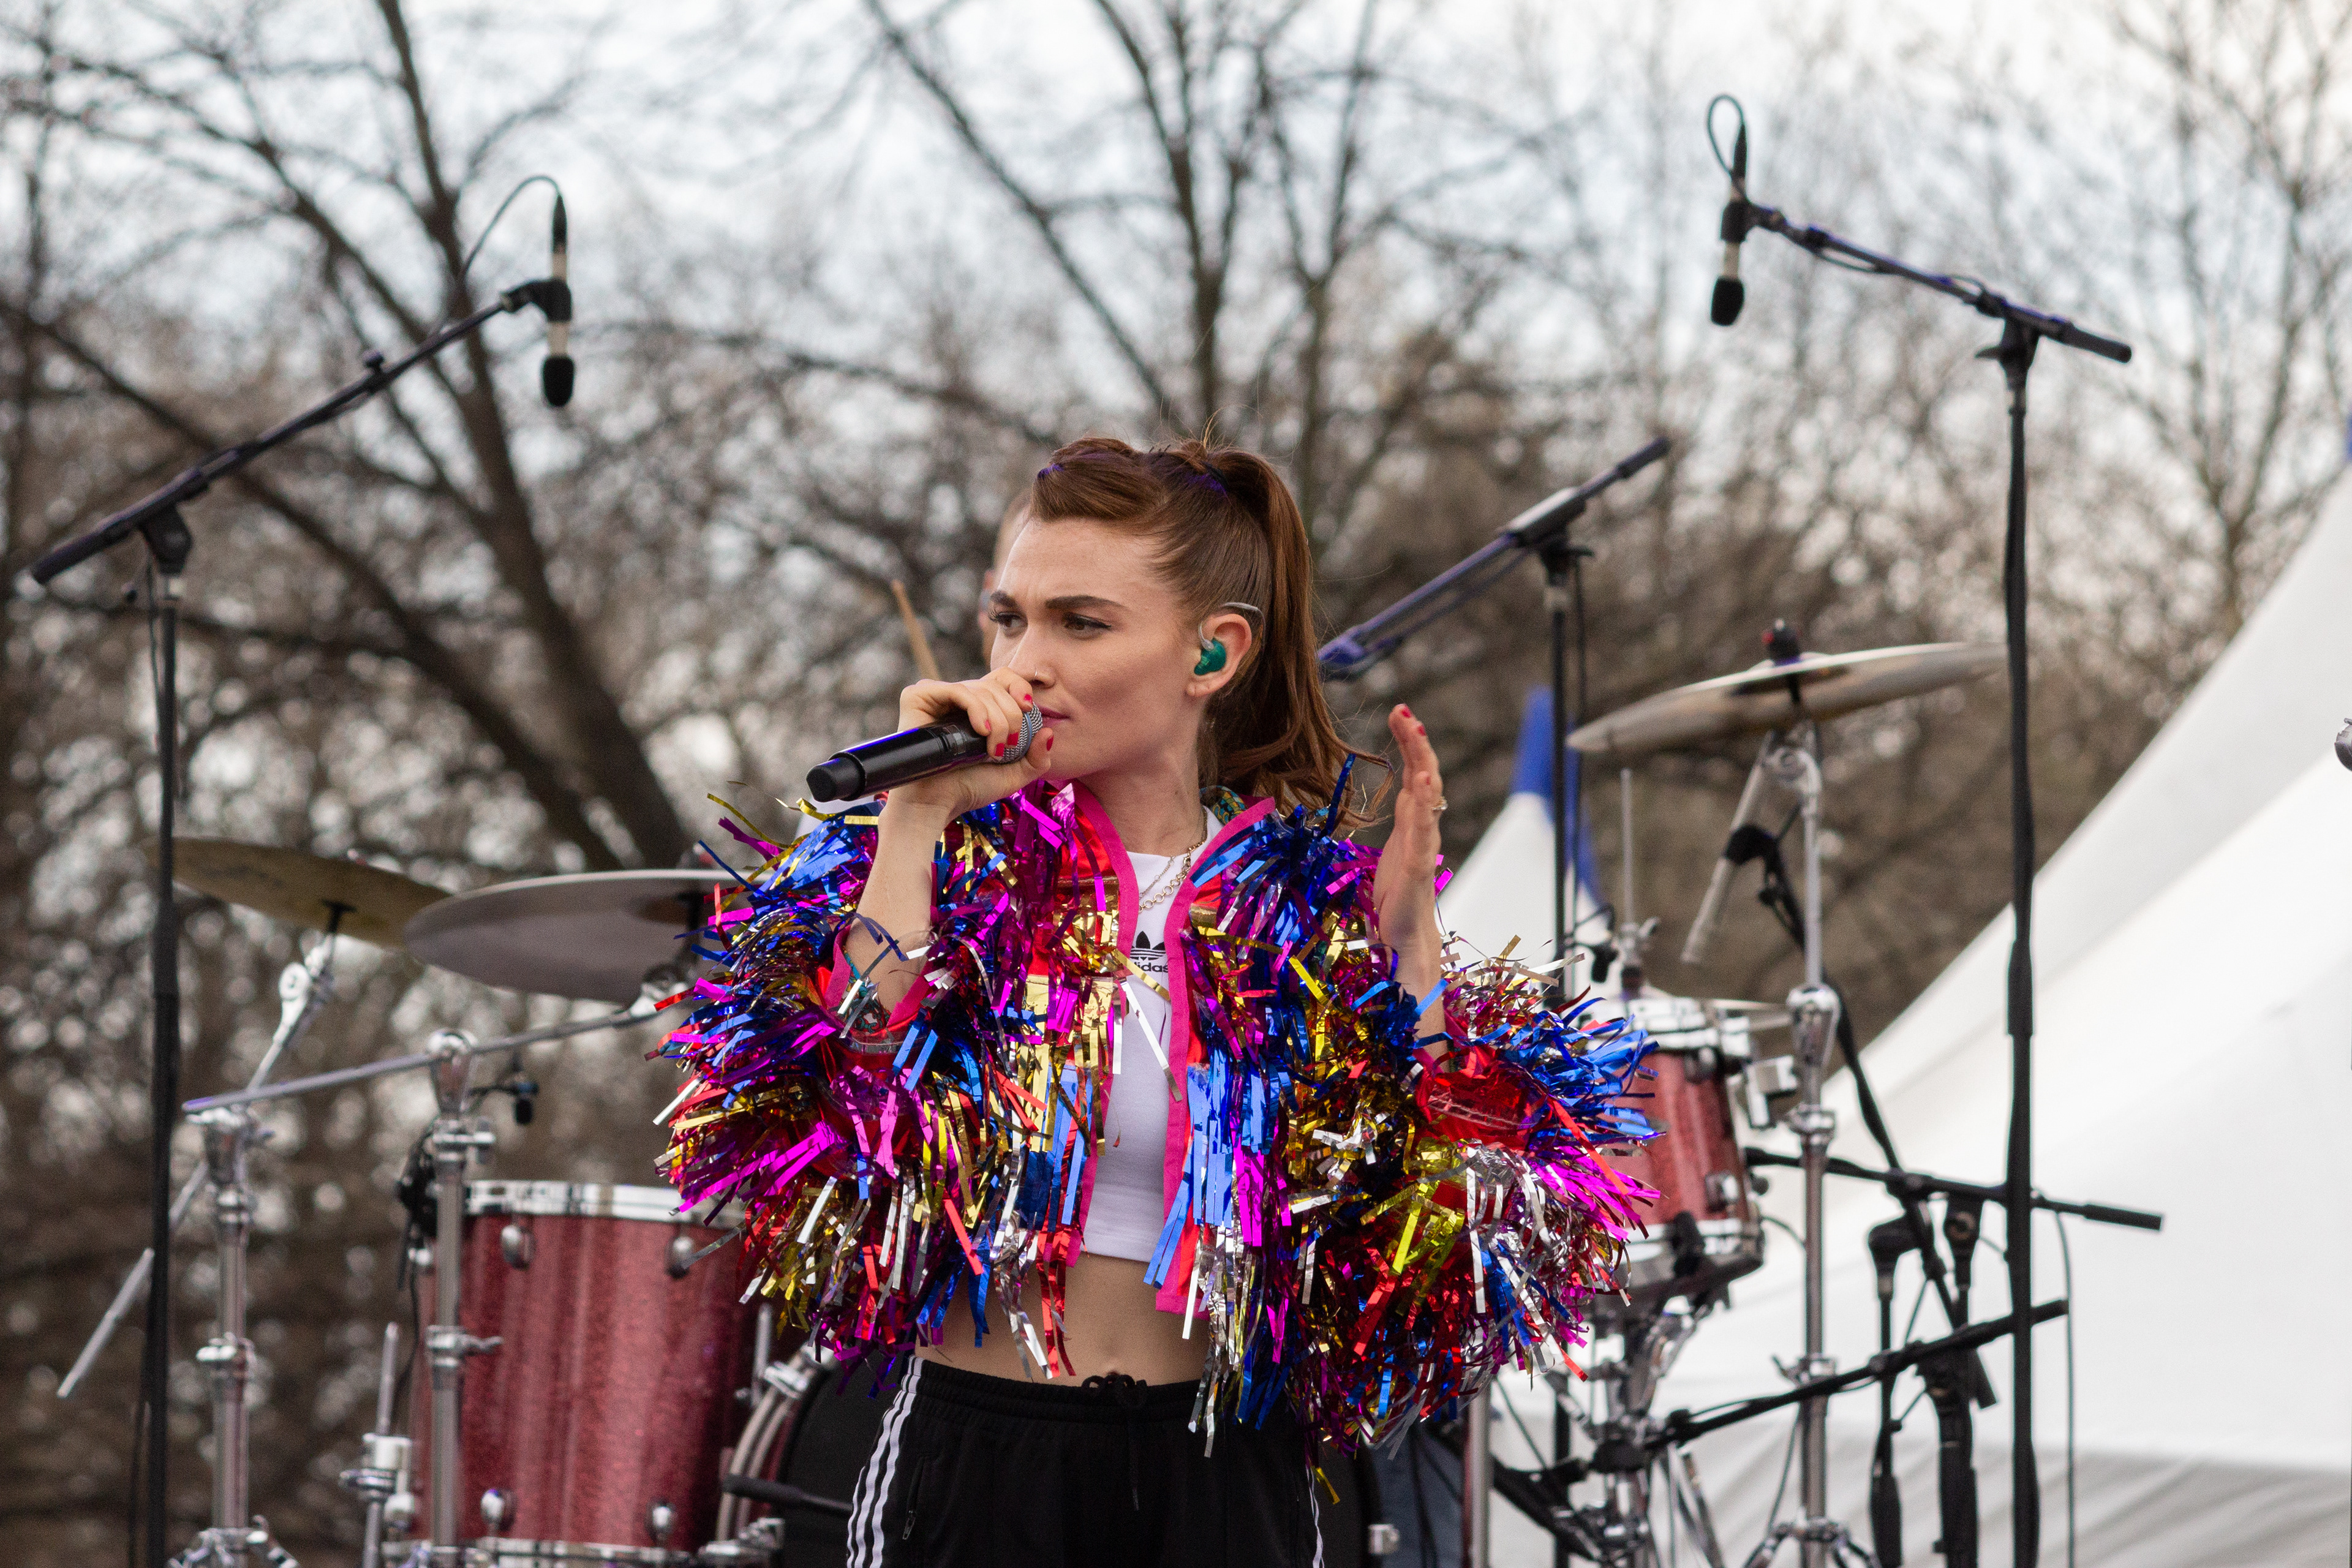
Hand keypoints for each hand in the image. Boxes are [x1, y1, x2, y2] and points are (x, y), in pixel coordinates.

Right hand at [879, 667, 1056, 824]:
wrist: (938, 805)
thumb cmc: (970, 789)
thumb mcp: (1014, 774)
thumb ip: (1037, 758)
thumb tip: (1048, 732)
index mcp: (977, 707)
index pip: (1002, 678)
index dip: (1019, 687)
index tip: (1028, 708)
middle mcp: (956, 698)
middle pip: (995, 685)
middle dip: (1011, 716)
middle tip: (1007, 746)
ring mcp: (936, 696)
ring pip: (980, 689)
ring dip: (997, 721)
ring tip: (992, 750)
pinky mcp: (917, 697)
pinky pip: (956, 690)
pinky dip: (976, 710)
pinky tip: (981, 732)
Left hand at [1372, 703, 1446, 1004]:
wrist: (1405, 940)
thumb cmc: (1396, 900)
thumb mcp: (1389, 853)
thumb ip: (1396, 827)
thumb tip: (1387, 806)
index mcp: (1413, 824)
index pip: (1415, 773)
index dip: (1409, 744)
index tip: (1399, 712)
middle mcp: (1422, 829)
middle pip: (1424, 774)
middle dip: (1415, 741)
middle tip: (1404, 709)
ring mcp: (1423, 845)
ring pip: (1428, 794)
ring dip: (1422, 760)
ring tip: (1414, 730)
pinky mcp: (1418, 865)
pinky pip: (1425, 829)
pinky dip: (1427, 803)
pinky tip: (1426, 780)